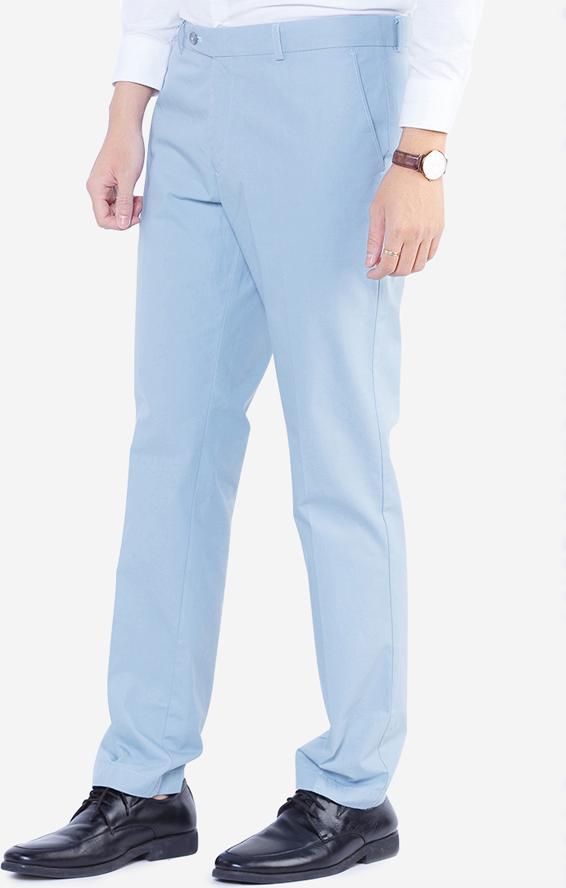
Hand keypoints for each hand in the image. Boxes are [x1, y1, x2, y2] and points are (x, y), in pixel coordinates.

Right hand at [87, 82, 152, 230]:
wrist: (126, 127)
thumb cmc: (126, 148)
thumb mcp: (128, 178)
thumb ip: (124, 203)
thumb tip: (122, 224)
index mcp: (95, 188)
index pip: (102, 219)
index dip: (119, 224)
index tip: (135, 216)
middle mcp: (95, 188)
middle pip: (108, 216)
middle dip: (125, 216)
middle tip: (140, 205)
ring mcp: (102, 185)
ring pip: (114, 209)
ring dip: (128, 209)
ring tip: (140, 200)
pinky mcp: (109, 182)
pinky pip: (117, 200)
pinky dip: (128, 201)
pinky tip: (137, 196)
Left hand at [365, 128, 445, 279]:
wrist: (419, 166)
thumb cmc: (394, 184)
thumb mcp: (377, 210)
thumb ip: (374, 239)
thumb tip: (370, 262)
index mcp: (397, 230)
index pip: (387, 265)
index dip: (377, 274)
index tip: (371, 273)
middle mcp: (416, 235)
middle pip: (403, 269)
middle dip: (390, 272)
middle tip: (382, 266)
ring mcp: (430, 232)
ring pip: (418, 265)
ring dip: (405, 268)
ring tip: (396, 260)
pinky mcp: (439, 228)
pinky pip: (430, 254)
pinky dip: (419, 260)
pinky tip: (410, 253)